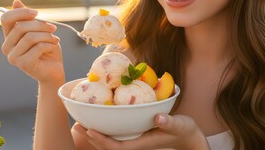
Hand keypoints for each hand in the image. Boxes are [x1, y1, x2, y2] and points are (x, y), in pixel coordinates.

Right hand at [0, 0, 64, 84]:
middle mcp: (7, 47)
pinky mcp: (23, 64)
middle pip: (20, 27)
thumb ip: (28, 18)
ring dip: (47, 36)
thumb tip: (16, 1)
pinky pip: (38, 47)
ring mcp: (13, 57)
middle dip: (40, 25)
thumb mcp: (39, 30)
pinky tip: (52, 48)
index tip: (36, 13)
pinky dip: (49, 45)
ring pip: (30, 37)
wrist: (54, 70)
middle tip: (53, 28)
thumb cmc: (46, 49)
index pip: (6, 18)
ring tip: (55, 39)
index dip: (21, 12)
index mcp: (9, 36)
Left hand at [72, 114, 209, 149]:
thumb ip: (169, 122)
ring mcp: (134, 141)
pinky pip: (115, 137)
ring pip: (110, 142)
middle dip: (92, 138)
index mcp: (142, 144)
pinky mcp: (134, 137)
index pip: (117, 147)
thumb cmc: (183, 130)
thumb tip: (158, 117)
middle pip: (108, 146)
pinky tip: (96, 122)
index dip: (102, 140)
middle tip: (77, 125)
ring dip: (94, 135)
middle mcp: (135, 144)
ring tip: (80, 124)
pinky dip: (104, 131)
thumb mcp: (179, 124)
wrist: (187, 137)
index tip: (90, 130)